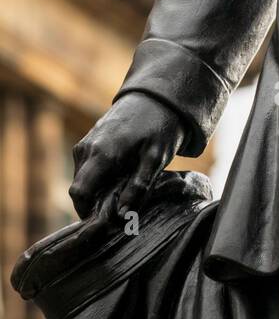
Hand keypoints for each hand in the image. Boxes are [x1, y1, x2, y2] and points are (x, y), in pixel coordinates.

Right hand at [69, 93, 186, 220]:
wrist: (156, 96)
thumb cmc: (159, 127)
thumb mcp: (155, 159)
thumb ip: (138, 188)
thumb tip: (122, 216)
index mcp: (101, 154)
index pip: (79, 194)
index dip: (87, 213)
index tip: (106, 222)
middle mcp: (86, 149)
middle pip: (79, 189)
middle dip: (94, 203)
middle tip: (120, 208)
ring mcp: (85, 142)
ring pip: (82, 178)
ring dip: (96, 189)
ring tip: (123, 190)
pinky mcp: (88, 139)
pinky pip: (86, 167)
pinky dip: (97, 177)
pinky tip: (120, 176)